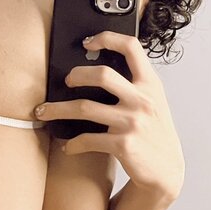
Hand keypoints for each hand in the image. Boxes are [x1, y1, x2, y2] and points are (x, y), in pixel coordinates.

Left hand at [34, 32, 184, 204]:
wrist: (167, 172)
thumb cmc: (155, 133)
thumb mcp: (153, 102)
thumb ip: (134, 85)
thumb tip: (96, 69)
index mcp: (150, 84)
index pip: (132, 47)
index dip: (108, 38)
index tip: (88, 42)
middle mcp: (142, 100)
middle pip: (101, 74)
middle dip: (76, 75)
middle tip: (66, 81)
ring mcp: (132, 122)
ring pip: (84, 107)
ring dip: (57, 109)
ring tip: (43, 112)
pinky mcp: (123, 145)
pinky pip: (87, 139)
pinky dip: (72, 143)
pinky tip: (67, 146)